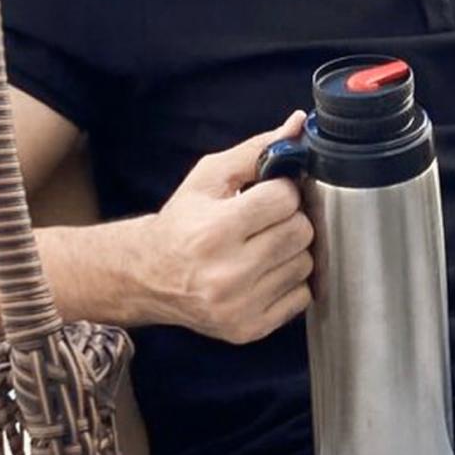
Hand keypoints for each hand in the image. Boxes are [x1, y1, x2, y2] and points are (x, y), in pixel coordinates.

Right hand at [134, 110, 314, 341]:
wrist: (149, 275)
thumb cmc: (183, 221)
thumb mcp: (209, 176)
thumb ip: (256, 149)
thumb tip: (297, 124)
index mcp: (215, 230)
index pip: (283, 199)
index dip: (282, 189)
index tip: (268, 192)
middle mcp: (227, 273)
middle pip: (300, 231)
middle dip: (290, 218)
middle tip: (267, 218)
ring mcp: (239, 306)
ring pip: (305, 263)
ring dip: (291, 249)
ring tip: (263, 245)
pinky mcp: (249, 329)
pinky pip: (302, 297)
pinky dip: (290, 281)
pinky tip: (264, 271)